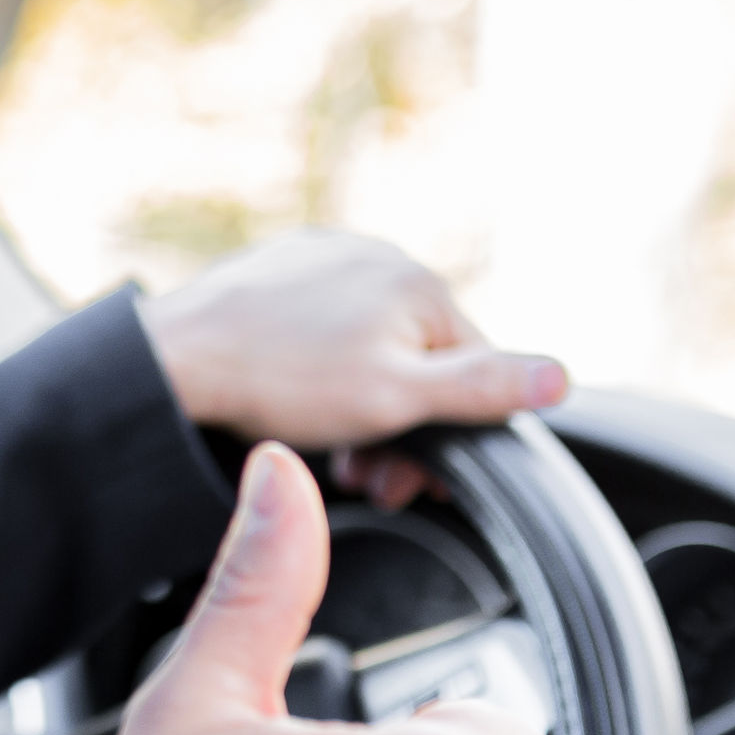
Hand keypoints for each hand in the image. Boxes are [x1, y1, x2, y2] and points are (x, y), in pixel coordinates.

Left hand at [136, 233, 565, 474]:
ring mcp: (324, 259)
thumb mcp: (398, 399)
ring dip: (357, 404)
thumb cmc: (282, 380)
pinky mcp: (280, 272)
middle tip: (359, 471)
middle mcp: (377, 257)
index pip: (471, 368)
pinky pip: (322, 330)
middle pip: (417, 359)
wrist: (175, 360)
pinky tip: (289, 401)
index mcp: (418, 283)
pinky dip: (317, 372)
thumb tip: (560, 378)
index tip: (407, 477)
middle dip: (397, 423)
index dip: (448, 433)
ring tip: (322, 442)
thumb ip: (482, 389)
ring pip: (368, 347)